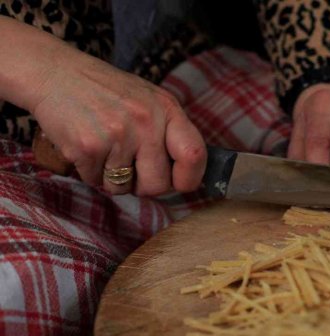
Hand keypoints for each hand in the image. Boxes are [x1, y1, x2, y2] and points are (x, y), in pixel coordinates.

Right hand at [30, 47, 205, 195]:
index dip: (188, 179)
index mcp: (167, 109)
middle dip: (143, 186)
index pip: (195, 155)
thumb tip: (188, 174)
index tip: (178, 182)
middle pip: (158, 185)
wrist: (55, 73)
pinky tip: (87, 147)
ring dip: (113, 179)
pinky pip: (96, 182)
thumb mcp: (150, 100)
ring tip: (105, 150)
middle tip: (131, 169)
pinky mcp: (87, 147)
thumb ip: (171, 132)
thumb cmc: (108, 92)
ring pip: (123, 188)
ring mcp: (117, 135)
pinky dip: (90, 172)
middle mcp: (146, 122)